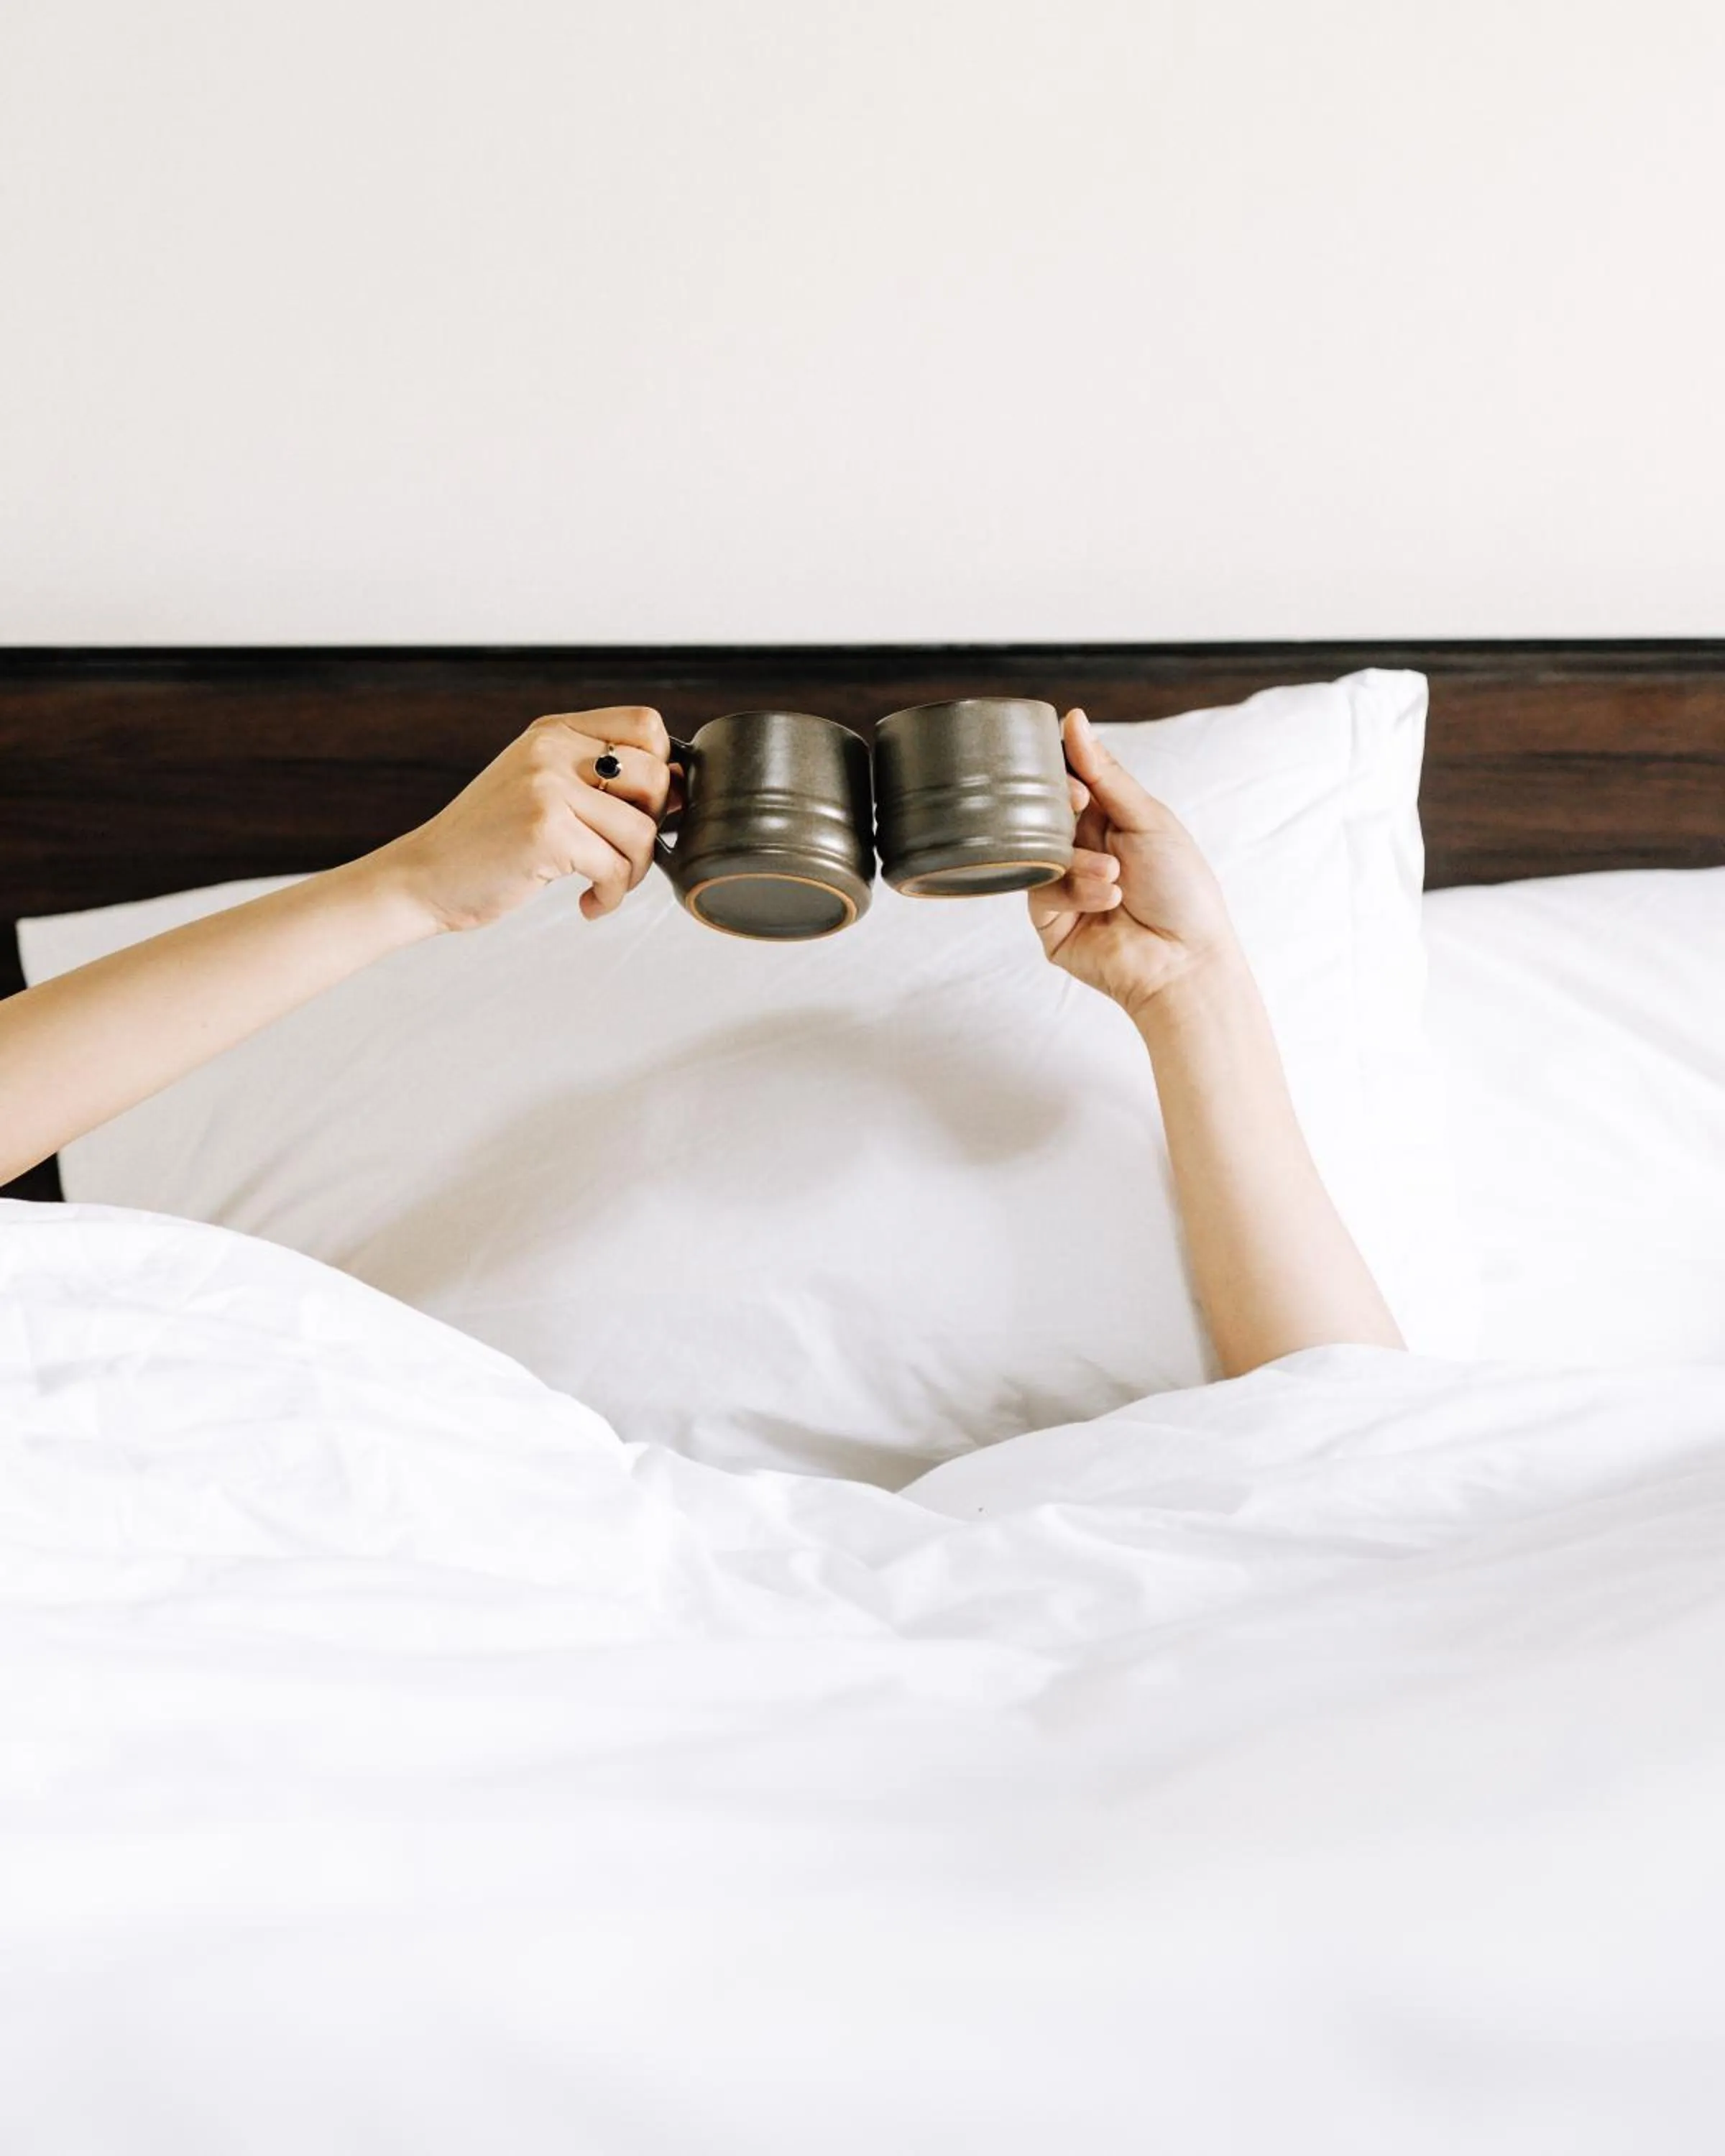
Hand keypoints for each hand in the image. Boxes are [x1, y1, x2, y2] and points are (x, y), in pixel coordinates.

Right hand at [375, 707, 673, 931]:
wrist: (423, 876)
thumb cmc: (487, 843)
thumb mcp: (539, 788)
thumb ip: (599, 779)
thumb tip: (681, 785)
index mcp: (554, 732)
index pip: (645, 724)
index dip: (661, 768)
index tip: (643, 809)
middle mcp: (551, 750)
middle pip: (655, 778)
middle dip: (652, 828)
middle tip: (620, 855)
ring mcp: (547, 787)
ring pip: (641, 831)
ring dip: (633, 873)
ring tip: (602, 885)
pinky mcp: (546, 831)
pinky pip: (615, 868)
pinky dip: (610, 897)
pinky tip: (588, 904)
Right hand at [1029, 709, 1238, 1020]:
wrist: (1185, 961)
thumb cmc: (1182, 891)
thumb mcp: (1149, 820)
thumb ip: (1106, 773)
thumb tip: (1074, 718)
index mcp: (1107, 820)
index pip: (1067, 782)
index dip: (1062, 773)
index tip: (1074, 776)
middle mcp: (1081, 850)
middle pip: (1046, 812)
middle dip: (1062, 809)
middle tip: (1080, 807)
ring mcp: (1061, 885)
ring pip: (1039, 852)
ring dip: (1077, 861)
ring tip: (1114, 876)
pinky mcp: (1049, 922)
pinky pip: (1039, 891)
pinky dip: (1075, 891)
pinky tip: (1108, 900)